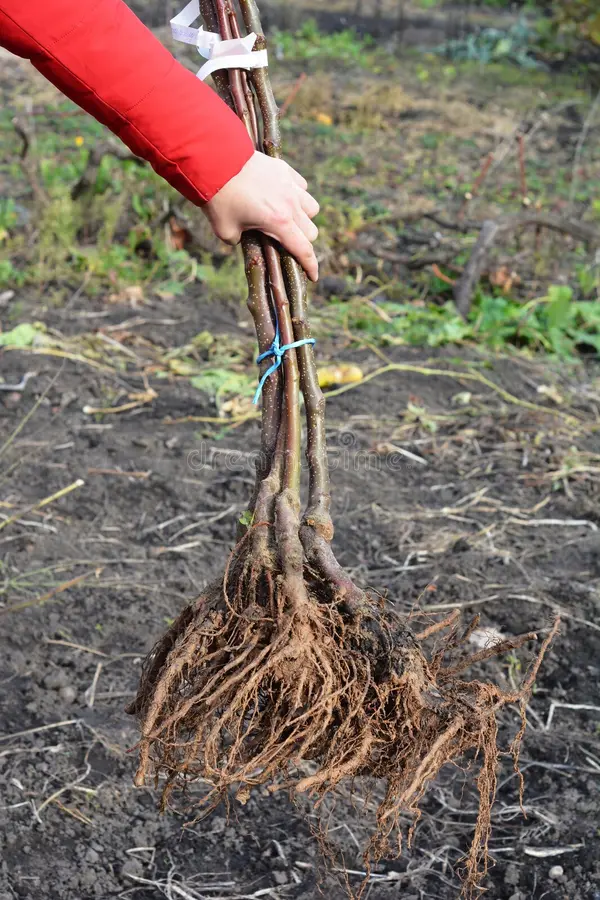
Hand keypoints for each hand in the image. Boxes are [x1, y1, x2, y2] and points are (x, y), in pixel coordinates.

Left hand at [203, 152, 319, 280]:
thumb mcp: (225, 230)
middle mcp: (290, 205)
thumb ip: (238, 240)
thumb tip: (243, 236)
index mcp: (279, 223)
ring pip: (312, 208)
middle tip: (288, 243)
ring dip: (304, 217)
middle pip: (311, 231)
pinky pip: (302, 187)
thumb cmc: (220, 199)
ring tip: (289, 218)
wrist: (215, 161)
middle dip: (303, 241)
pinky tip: (284, 196)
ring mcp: (290, 186)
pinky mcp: (285, 170)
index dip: (310, 266)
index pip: (303, 250)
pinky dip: (298, 195)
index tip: (313, 276)